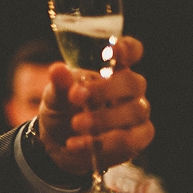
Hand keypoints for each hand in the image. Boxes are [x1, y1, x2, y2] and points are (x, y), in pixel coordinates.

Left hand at [38, 36, 154, 174]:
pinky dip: (103, 143)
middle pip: (133, 83)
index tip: (115, 49)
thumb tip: (57, 69)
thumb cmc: (62, 110)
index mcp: (111, 69)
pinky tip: (77, 144)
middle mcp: (129, 89)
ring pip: (134, 112)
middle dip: (105, 90)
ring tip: (76, 124)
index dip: (128, 48)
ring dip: (103, 119)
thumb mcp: (55, 96)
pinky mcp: (137, 138)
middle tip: (78, 97)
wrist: (57, 143)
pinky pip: (130, 140)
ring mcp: (137, 113)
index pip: (131, 51)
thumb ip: (60, 84)